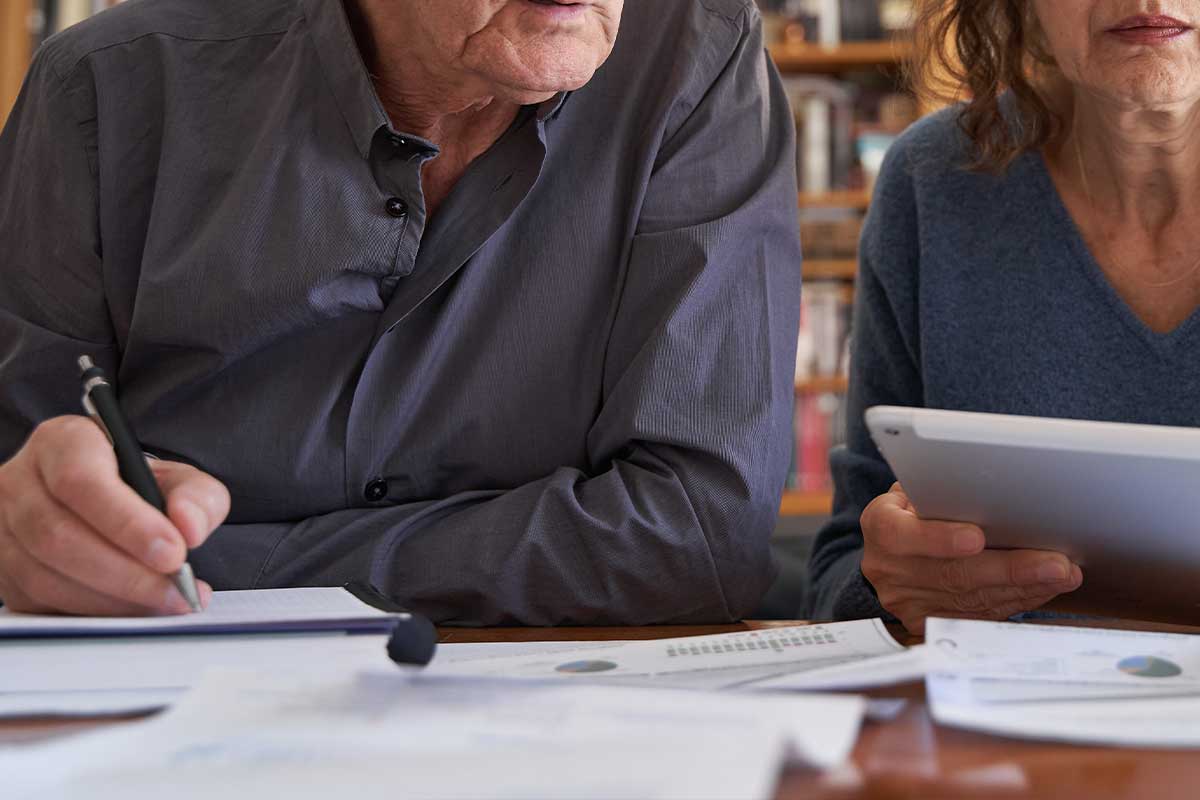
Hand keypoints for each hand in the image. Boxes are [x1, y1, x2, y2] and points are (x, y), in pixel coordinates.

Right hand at [0, 416, 229, 614]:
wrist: (109, 507)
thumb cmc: (140, 489)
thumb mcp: (179, 479)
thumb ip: (197, 497)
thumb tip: (189, 527)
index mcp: (62, 443)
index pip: (79, 479)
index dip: (127, 521)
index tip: (174, 552)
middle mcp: (20, 482)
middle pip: (58, 534)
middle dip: (127, 572)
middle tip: (176, 590)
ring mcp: (4, 530)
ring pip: (46, 575)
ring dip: (113, 598)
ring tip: (165, 602)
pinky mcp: (5, 573)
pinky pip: (43, 603)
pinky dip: (95, 612)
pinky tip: (135, 609)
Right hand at [860, 483, 1082, 633]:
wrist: (888, 556)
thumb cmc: (911, 513)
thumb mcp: (911, 493)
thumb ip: (937, 492)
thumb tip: (986, 487)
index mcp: (882, 529)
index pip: (904, 535)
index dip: (940, 539)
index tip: (977, 537)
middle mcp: (891, 570)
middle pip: (954, 574)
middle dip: (1011, 569)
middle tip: (1056, 563)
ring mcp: (910, 603)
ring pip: (974, 598)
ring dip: (1026, 587)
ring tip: (1064, 573)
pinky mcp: (930, 623)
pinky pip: (981, 615)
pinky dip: (1018, 600)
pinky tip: (1046, 587)